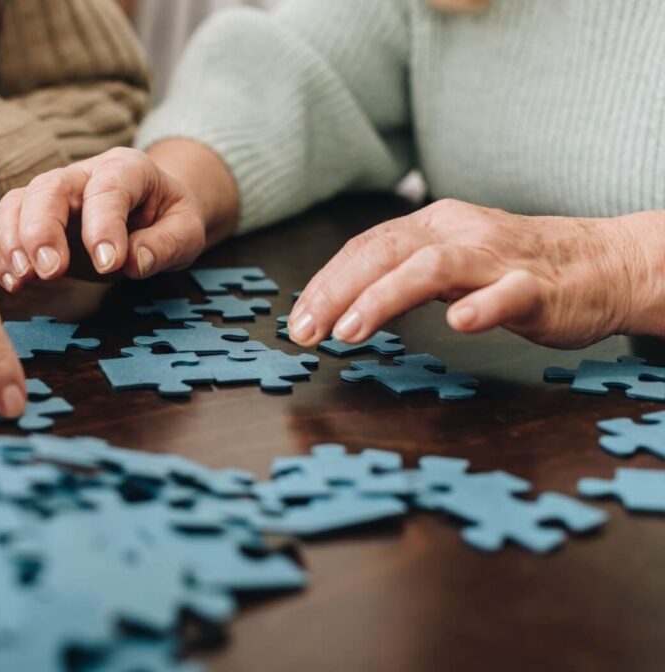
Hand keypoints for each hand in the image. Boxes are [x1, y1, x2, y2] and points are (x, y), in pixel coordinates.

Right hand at [0, 147, 216, 291]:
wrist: (155, 212)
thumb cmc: (169, 219)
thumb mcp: (186, 232)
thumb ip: (165, 245)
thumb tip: (133, 263)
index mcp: (127, 169)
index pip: (108, 188)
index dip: (104, 224)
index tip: (108, 263)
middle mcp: (84, 175)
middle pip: (49, 187)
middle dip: (43, 229)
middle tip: (51, 271)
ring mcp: (56, 196)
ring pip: (19, 202)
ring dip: (15, 241)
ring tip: (24, 278)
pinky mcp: (37, 220)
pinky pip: (7, 227)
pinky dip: (1, 254)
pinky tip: (12, 281)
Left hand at [288, 199, 652, 349]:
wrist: (600, 262)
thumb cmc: (512, 268)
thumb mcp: (446, 265)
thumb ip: (399, 279)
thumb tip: (341, 305)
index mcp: (432, 226)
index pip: (366, 248)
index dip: (326, 283)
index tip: (298, 320)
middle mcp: (458, 233)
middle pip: (386, 253)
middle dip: (338, 292)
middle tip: (307, 331)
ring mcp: (497, 258)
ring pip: (432, 268)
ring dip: (384, 298)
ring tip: (349, 331)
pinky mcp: (536, 286)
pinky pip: (507, 293)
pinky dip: (481, 307)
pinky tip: (458, 324)